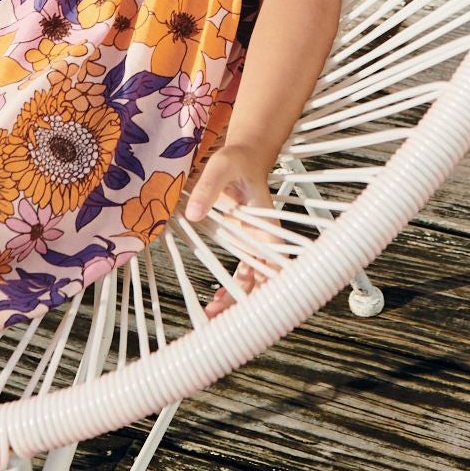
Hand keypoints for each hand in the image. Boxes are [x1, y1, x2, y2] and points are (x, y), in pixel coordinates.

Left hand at [185, 148, 280, 316]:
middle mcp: (264, 237)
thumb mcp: (221, 166)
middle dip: (246, 300)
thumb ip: (207, 189)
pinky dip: (232, 287)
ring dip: (237, 298)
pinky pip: (242, 271)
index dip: (269, 282)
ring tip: (214, 314)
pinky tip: (216, 299)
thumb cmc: (237, 159)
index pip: (276, 259)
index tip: (252, 303)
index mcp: (266, 222)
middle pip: (264, 277)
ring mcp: (254, 242)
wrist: (245, 154)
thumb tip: (194, 215)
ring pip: (252, 279)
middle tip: (220, 316)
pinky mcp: (242, 242)